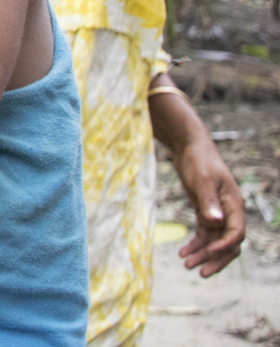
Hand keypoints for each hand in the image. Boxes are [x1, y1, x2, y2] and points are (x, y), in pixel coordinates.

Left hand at [170, 135, 245, 276]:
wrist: (188, 147)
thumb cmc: (198, 161)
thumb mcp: (202, 180)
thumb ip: (208, 202)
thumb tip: (215, 222)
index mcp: (235, 205)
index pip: (236, 233)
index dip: (224, 246)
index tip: (208, 253)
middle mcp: (229, 212)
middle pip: (228, 243)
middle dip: (215, 259)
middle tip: (199, 272)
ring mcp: (218, 213)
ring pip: (215, 241)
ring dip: (203, 254)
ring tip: (186, 264)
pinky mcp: (205, 212)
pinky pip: (204, 234)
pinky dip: (196, 244)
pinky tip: (183, 252)